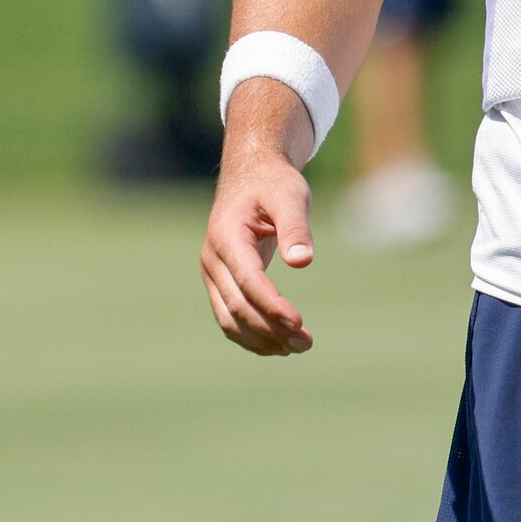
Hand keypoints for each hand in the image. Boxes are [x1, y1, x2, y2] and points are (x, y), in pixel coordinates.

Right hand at [200, 92, 317, 355]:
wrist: (250, 174)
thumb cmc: (273, 183)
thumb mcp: (290, 196)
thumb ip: (295, 228)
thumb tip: (302, 262)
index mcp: (227, 237)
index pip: (247, 281)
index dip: (271, 305)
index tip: (299, 322)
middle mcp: (213, 260)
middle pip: (237, 307)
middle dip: (271, 329)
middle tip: (307, 343)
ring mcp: (213, 274)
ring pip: (230, 320)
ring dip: (262, 339)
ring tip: (299, 347)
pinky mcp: (221, 282)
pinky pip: (231, 317)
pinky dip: (253, 335)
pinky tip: (280, 344)